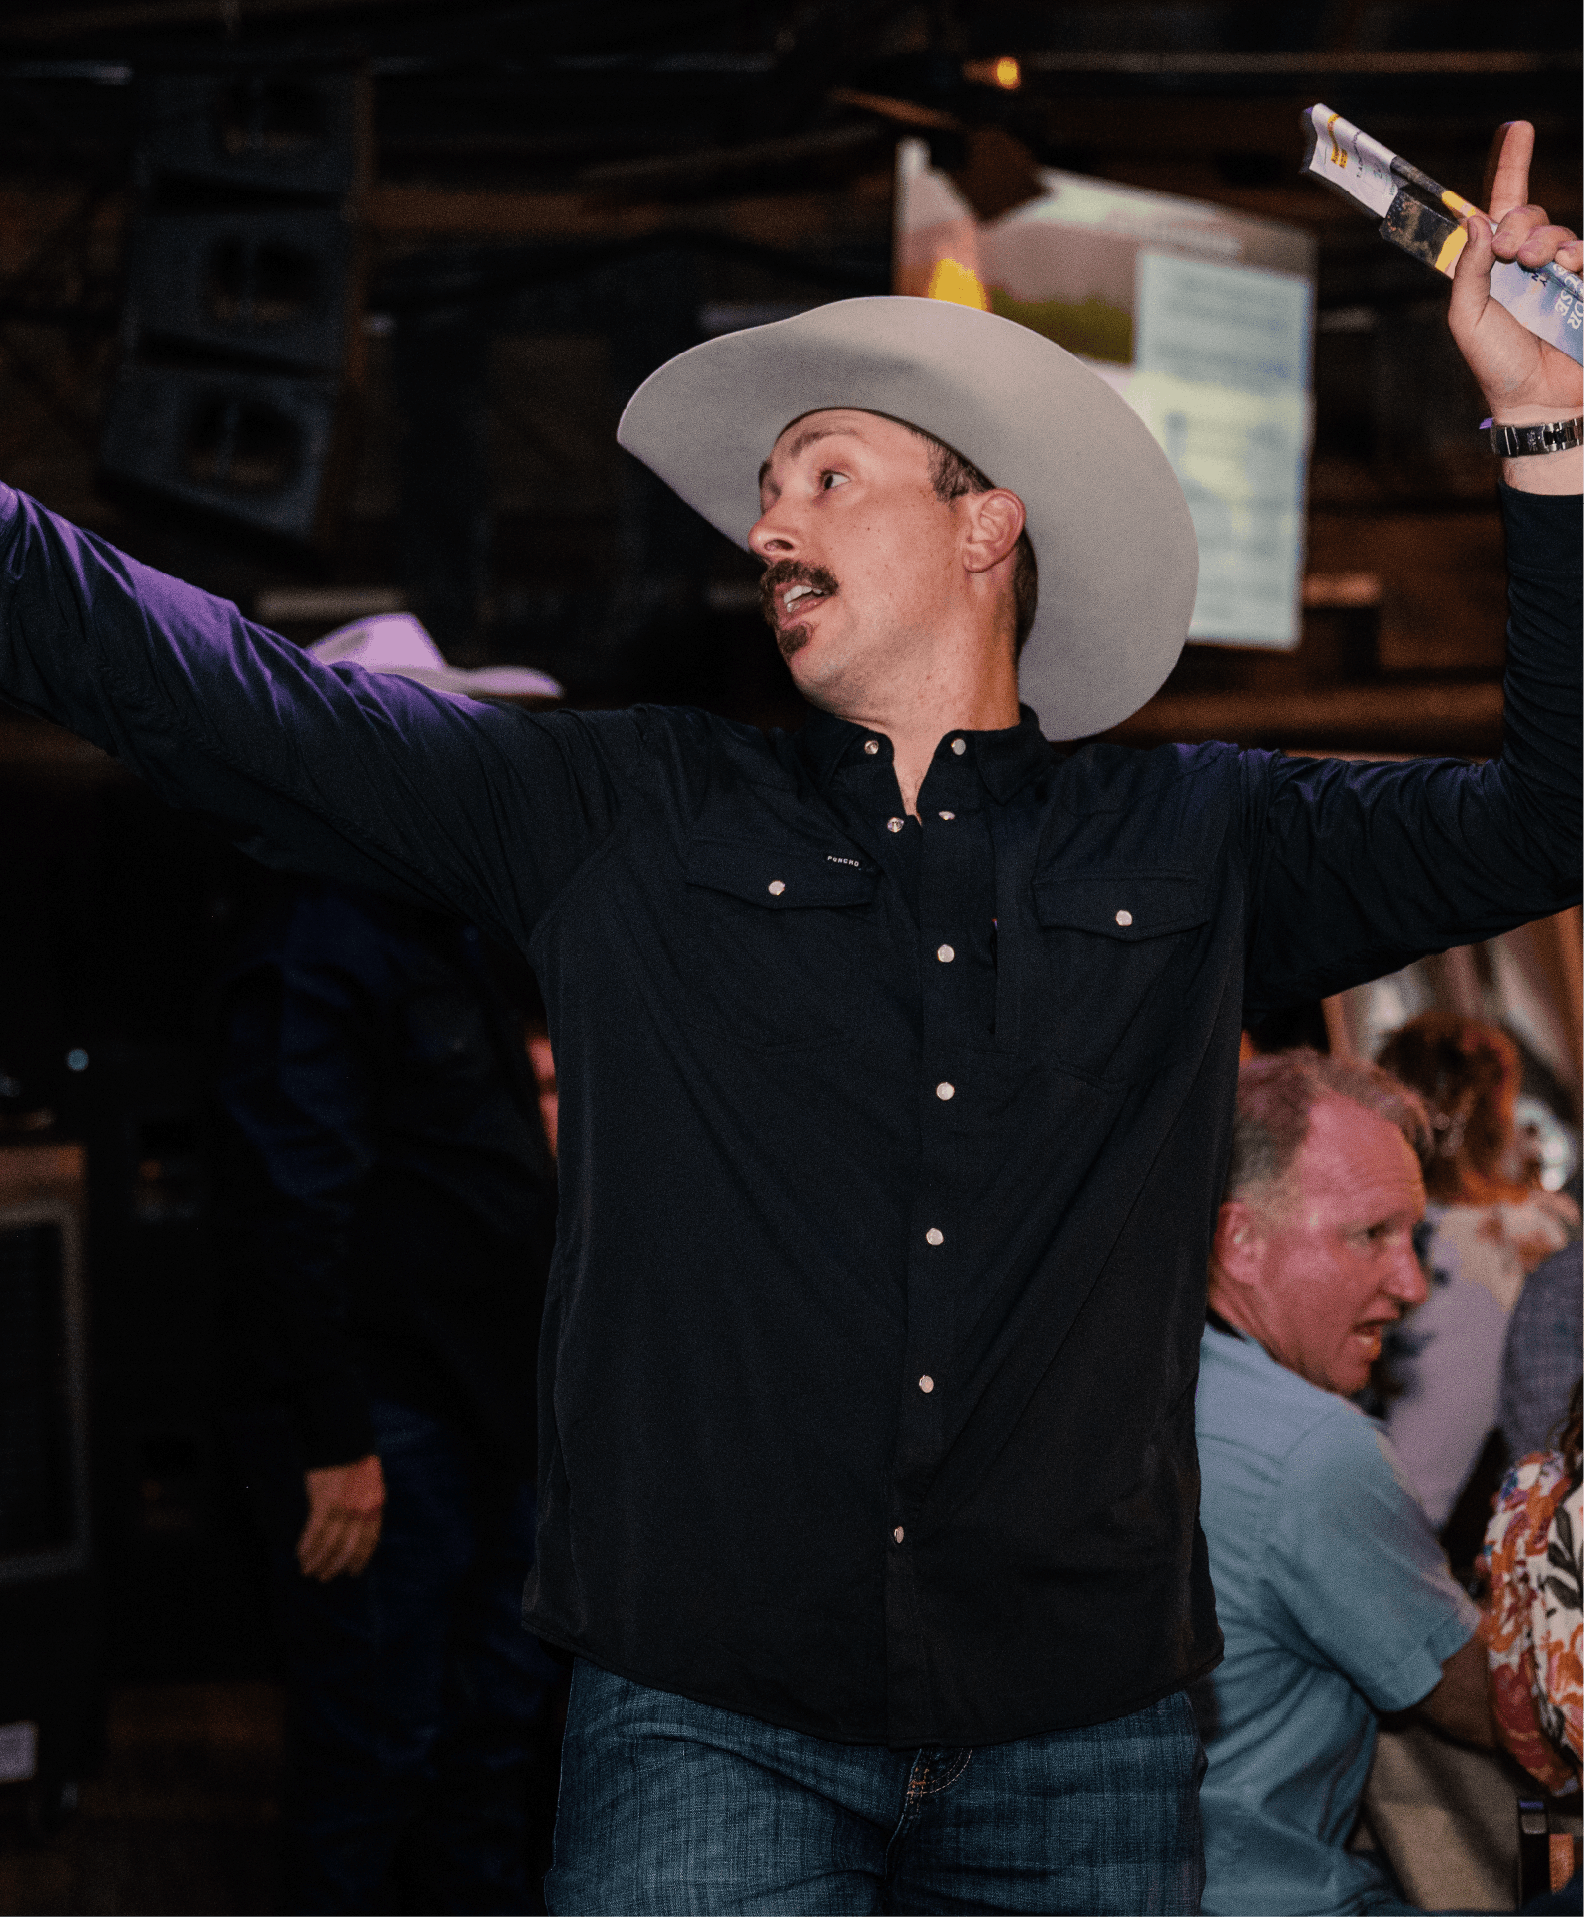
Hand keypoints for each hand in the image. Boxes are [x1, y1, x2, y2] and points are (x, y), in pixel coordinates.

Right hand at [297, 1453, 384, 1579]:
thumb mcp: (372, 1485)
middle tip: (324, 1576)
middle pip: (347, 1547)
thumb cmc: (356, 1461)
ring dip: (317, 1559)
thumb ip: (367, 1507)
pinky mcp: (324, 1502)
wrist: (344, 1440)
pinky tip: (301, 1555)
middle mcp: (361, 1510)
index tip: (351, 1572)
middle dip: (335, 1565)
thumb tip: (356, 1529)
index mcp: (376, 1506)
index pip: (369, 1541)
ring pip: (329, 1543)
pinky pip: (315, 1531)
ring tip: (308, 1570)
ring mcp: (343, 1507)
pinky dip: (307, 1545)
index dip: (360, 1559)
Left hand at [1447, 122, 1583, 425]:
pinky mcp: (1583, 285)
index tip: (1517, 128)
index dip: (1510, 165)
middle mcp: (1523, 264)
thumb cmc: (1496, 365)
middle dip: (1519, 222)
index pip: (1500, 206)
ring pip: (1557, 229)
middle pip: (1527, 213)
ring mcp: (1557, 273)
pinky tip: (1569, 268)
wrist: (1539, 402)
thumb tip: (1476, 220)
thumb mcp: (1468, 318)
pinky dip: (1578, 253)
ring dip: (1546, 240)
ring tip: (1539, 266)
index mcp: (1490, 267)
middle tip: (1510, 252)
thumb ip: (1468, 271)